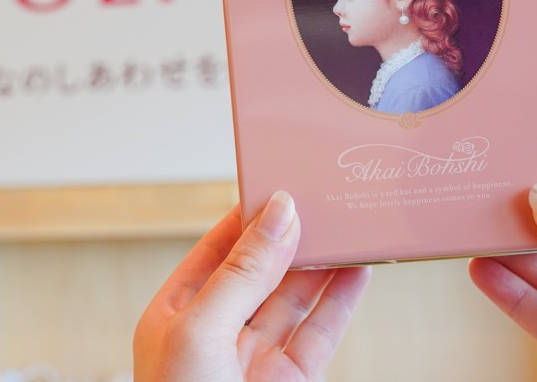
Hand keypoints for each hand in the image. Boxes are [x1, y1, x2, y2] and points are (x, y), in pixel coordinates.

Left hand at [134, 191, 369, 380]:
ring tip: (350, 222)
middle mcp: (216, 331)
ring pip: (295, 298)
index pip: (217, 247)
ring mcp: (255, 359)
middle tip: (327, 193)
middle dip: (293, 233)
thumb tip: (279, 212)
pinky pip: (320, 333)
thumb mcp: (201, 330)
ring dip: (323, 262)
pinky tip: (359, 271)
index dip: (251, 213)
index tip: (284, 177)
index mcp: (177, 312)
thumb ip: (243, 272)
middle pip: (261, 269)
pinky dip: (341, 301)